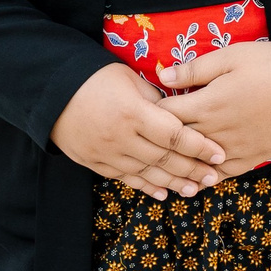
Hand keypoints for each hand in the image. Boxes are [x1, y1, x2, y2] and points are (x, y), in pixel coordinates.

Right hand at [51, 64, 227, 199]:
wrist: (51, 91)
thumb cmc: (95, 78)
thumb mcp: (129, 79)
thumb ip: (155, 99)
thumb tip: (177, 114)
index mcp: (134, 113)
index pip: (175, 136)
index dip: (200, 147)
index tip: (219, 154)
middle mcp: (121, 137)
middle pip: (164, 159)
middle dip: (192, 170)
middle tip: (213, 177)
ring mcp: (107, 154)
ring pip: (147, 173)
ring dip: (173, 183)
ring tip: (194, 189)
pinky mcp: (95, 163)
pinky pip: (125, 179)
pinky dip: (146, 186)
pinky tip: (164, 193)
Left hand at [157, 41, 270, 170]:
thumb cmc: (270, 64)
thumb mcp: (231, 56)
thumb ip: (195, 69)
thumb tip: (163, 77)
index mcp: (208, 105)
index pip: (165, 116)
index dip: (152, 112)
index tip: (147, 108)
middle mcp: (217, 132)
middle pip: (176, 143)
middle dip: (160, 139)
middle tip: (149, 136)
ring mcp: (234, 149)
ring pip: (195, 164)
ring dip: (179, 162)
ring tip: (165, 161)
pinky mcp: (251, 159)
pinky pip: (221, 174)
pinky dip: (205, 176)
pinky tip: (196, 176)